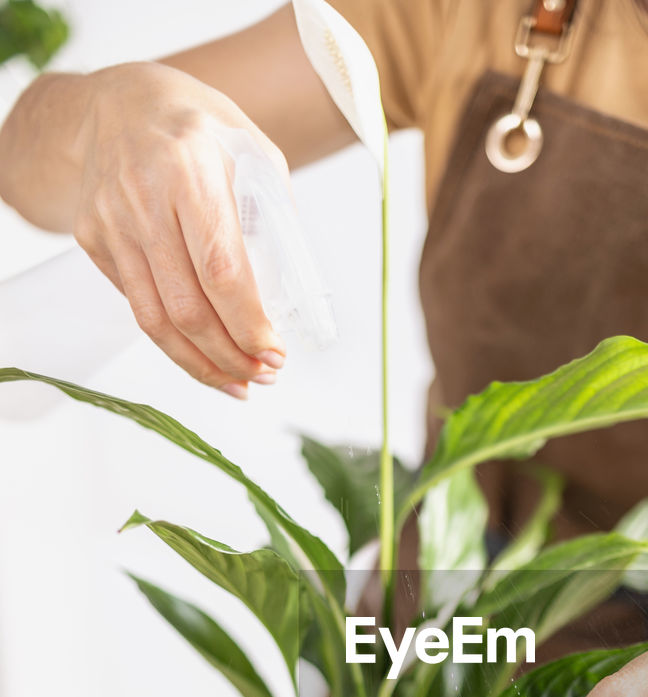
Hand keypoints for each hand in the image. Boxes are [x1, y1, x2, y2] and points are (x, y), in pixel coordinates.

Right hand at [71, 63, 285, 395]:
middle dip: (231, 355)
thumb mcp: (253, 150)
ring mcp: (110, 221)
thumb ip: (276, 216)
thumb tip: (294, 295)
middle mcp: (142, 197)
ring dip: (200, 364)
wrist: (119, 101)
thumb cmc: (197, 127)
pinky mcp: (92, 239)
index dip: (249, 324)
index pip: (221, 270)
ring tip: (235, 383)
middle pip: (187, 308)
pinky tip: (202, 354)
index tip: (275, 354)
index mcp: (189, 168)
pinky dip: (172, 340)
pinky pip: (137, 305)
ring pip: (155, 321)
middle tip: (262, 376)